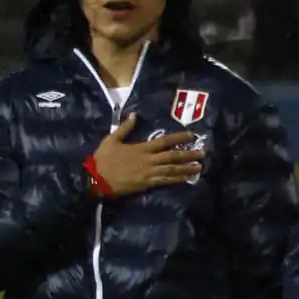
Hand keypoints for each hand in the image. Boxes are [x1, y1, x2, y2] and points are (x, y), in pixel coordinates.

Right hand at [88, 113, 203, 196]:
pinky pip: (166, 181)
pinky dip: (178, 179)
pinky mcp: (147, 184)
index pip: (164, 141)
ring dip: (187, 168)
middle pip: (173, 156)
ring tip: (200, 166)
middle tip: (203, 153)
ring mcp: (149, 172)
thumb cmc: (103, 159)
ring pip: (173, 169)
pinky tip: (187, 179)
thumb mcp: (111, 140)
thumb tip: (135, 115)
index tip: (192, 135)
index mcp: (141, 148)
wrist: (96, 179)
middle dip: (189, 154)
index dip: (179, 138)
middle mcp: (149, 160)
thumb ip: (124, 128)